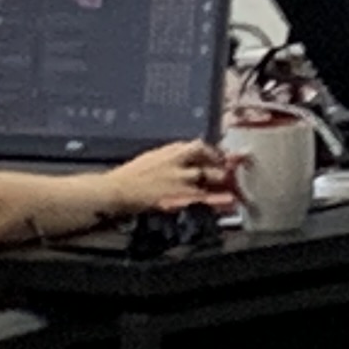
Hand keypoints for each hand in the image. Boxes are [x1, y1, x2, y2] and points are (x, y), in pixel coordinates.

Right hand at [101, 141, 234, 218]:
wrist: (118, 191)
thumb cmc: (130, 175)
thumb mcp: (152, 157)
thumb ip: (170, 155)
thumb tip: (185, 155)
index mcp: (171, 151)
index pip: (199, 146)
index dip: (211, 152)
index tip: (216, 157)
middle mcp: (180, 163)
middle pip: (209, 160)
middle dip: (220, 167)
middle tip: (226, 174)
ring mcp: (182, 181)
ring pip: (211, 177)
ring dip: (222, 182)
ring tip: (230, 189)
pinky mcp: (180, 198)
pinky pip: (205, 198)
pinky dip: (219, 200)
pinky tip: (230, 202)